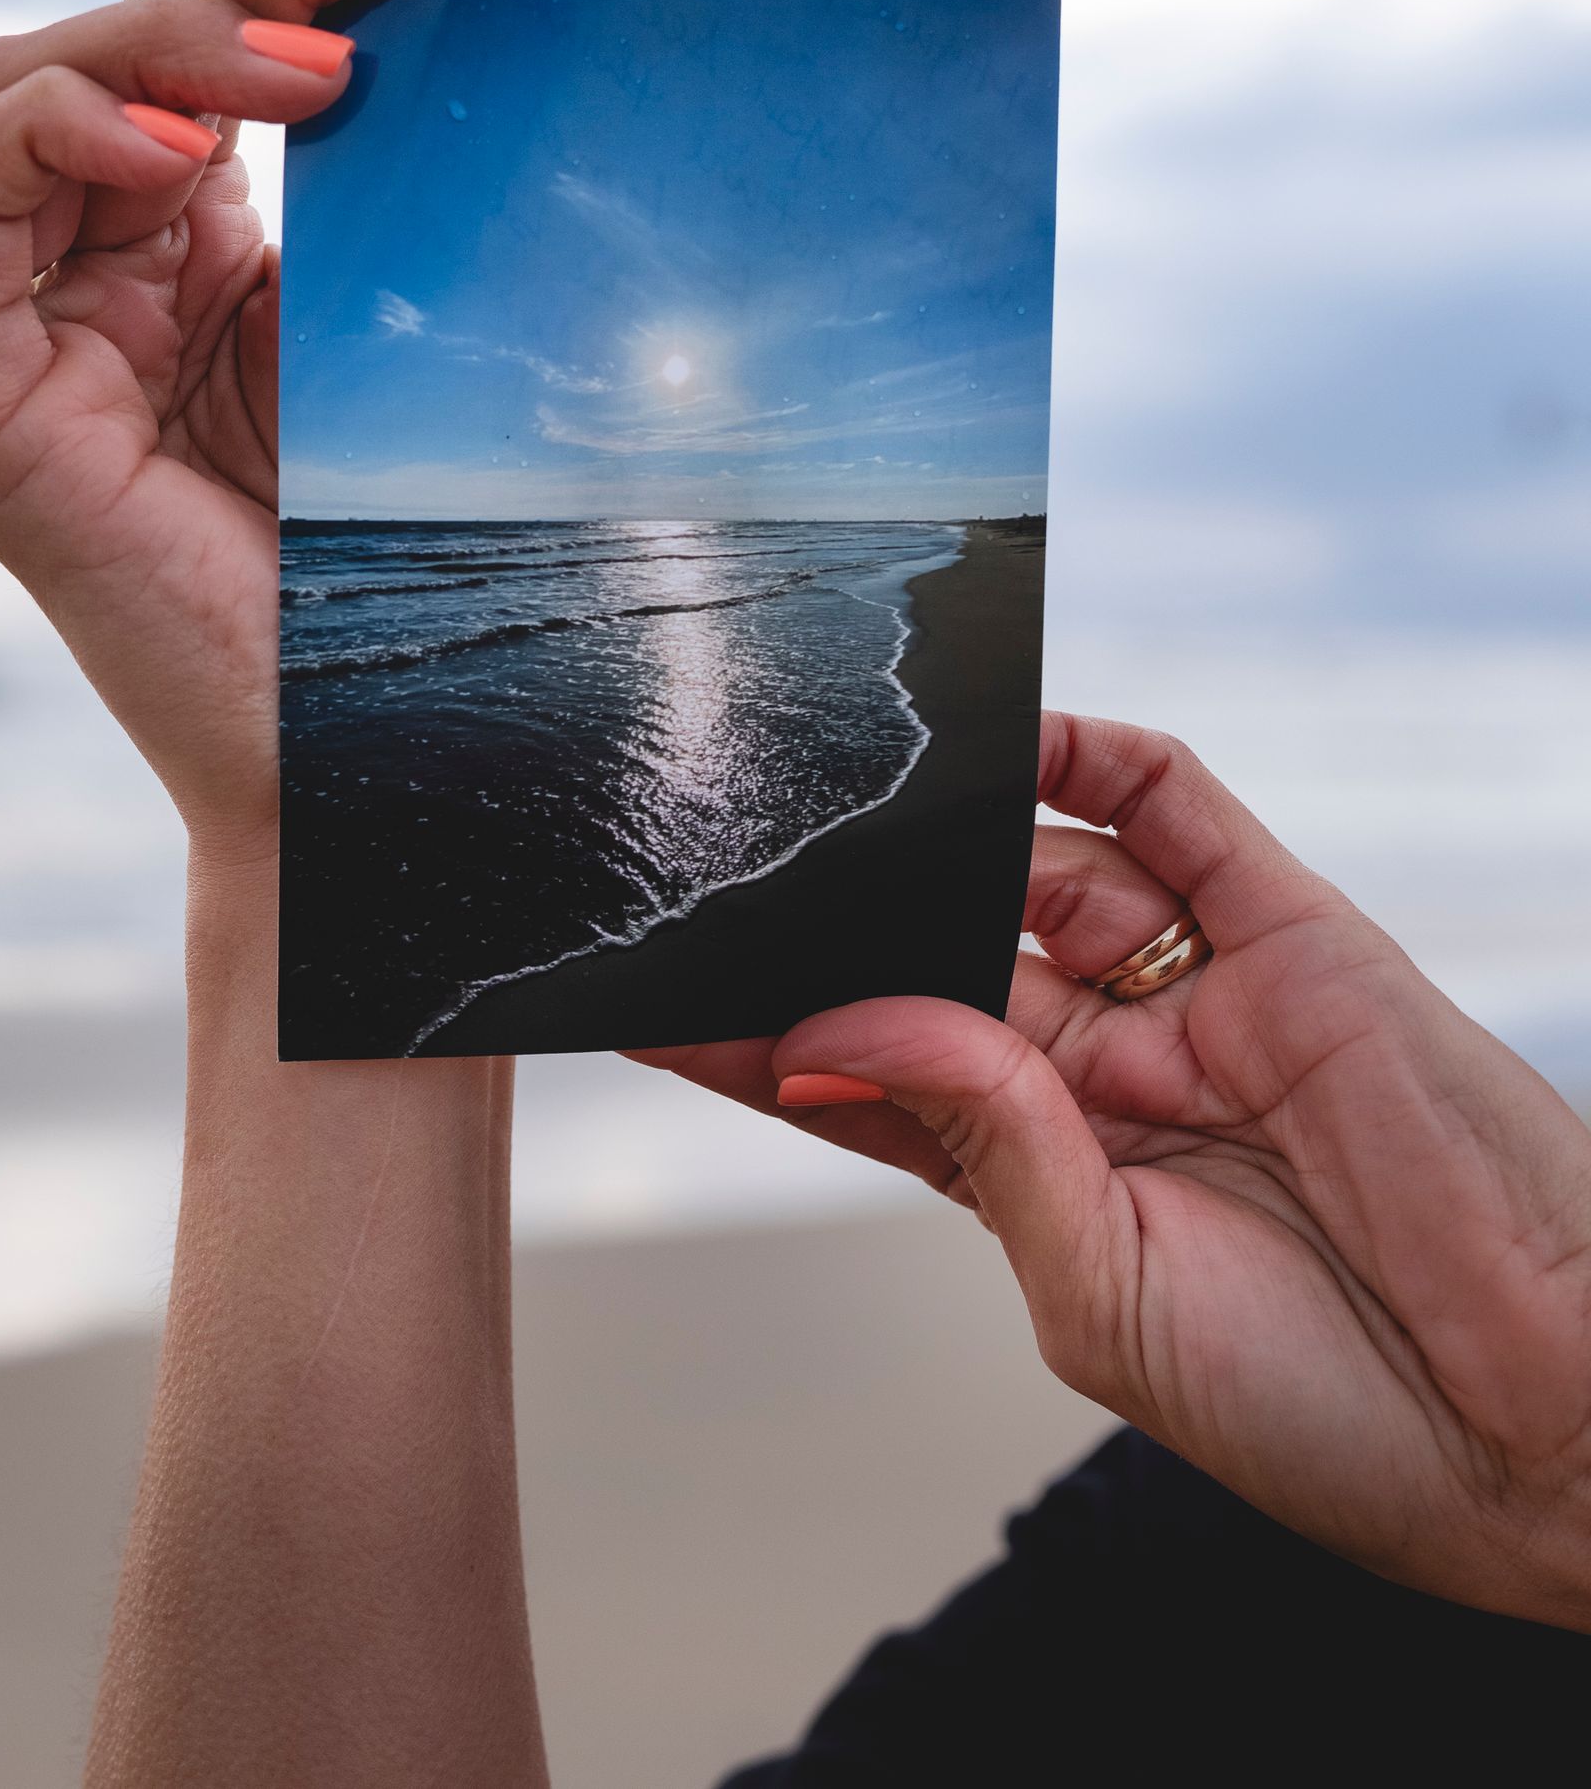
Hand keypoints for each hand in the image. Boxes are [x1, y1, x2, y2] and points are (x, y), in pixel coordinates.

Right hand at [0, 0, 487, 835]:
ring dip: (175, 27)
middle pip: (126, 17)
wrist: (398, 777)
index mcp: (211, 244)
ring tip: (334, 66)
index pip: (209, 19)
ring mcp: (34, 334)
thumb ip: (410, 164)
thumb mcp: (428, 309)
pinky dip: (65, 135)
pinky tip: (205, 161)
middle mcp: (107, 268)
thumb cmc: (436, 564)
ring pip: (20, 73)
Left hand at [633, 712, 1590, 1626]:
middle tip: (734, 865)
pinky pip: (1177, 812)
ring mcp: (1197, 992)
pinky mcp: (1290, 931)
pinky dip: (1094, 757)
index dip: (769, 1040)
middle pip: (944, 952)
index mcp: (1051, 1174)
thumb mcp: (1109, 1300)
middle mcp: (1109, 1069)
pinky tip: (1012, 734)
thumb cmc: (1329, 1411)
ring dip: (946, 832)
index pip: (877, 1077)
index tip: (652, 1006)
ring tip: (845, 805)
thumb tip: (852, 1023)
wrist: (1544, 1421)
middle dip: (849, 915)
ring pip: (1043, 867)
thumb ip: (990, 1145)